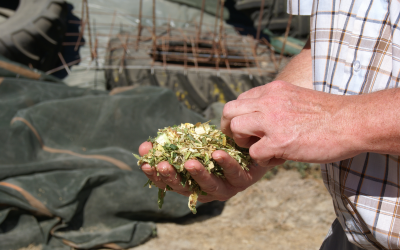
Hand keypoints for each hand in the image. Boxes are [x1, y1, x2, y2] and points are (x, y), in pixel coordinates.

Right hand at [139, 141, 268, 201]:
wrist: (248, 145)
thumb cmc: (214, 146)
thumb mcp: (191, 145)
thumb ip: (171, 147)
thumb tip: (143, 147)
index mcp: (190, 183)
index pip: (168, 183)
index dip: (156, 175)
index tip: (145, 164)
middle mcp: (205, 190)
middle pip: (186, 188)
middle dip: (172, 177)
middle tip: (161, 165)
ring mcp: (225, 188)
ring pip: (210, 186)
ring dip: (198, 174)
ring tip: (189, 163)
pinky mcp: (243, 180)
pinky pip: (234, 173)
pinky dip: (226, 164)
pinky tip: (217, 153)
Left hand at [221, 80, 360, 165]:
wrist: (352, 121)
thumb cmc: (328, 113)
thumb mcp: (296, 97)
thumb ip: (276, 103)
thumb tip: (261, 116)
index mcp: (273, 89)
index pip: (240, 99)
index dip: (239, 116)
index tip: (248, 128)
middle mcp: (268, 101)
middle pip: (229, 111)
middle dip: (230, 128)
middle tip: (243, 140)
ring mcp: (272, 121)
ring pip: (235, 129)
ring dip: (244, 143)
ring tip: (262, 148)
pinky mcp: (279, 142)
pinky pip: (254, 154)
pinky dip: (263, 160)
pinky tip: (279, 158)